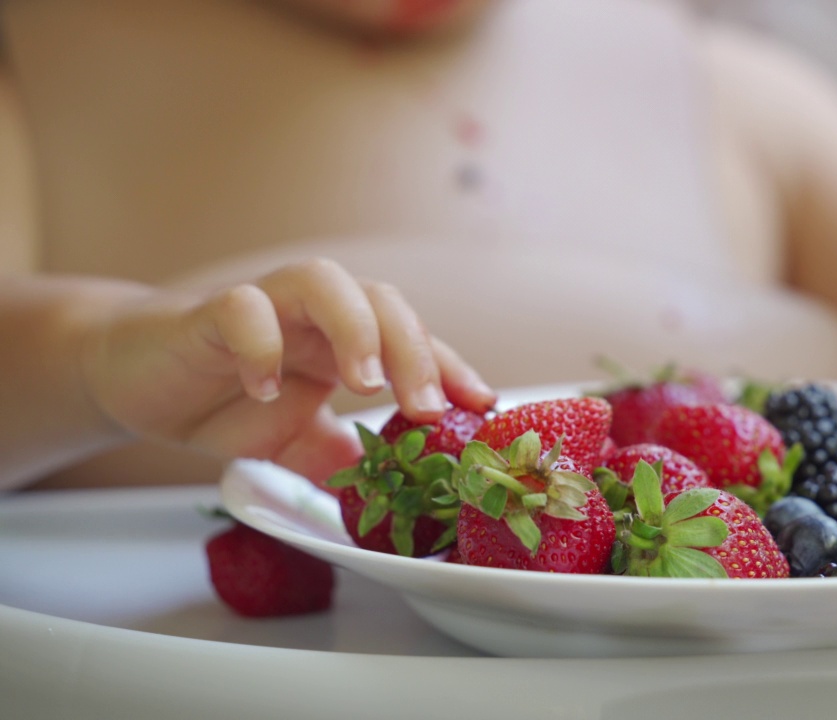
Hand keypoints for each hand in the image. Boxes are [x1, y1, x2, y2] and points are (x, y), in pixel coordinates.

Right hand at [79, 258, 494, 480]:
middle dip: (414, 350)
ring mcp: (264, 308)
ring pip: (322, 280)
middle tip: (426, 407)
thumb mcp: (294, 445)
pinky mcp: (207, 316)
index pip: (411, 340)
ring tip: (363, 384)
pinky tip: (264, 388)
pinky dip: (259, 342)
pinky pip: (240, 308)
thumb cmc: (223, 402)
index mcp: (343, 342)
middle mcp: (313, 316)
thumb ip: (340, 458)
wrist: (137, 379)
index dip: (451, 367)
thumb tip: (390, 487)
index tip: (484, 404)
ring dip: (354, 328)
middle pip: (381, 299)